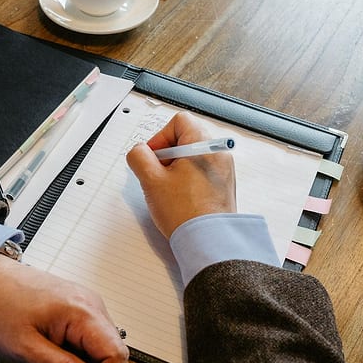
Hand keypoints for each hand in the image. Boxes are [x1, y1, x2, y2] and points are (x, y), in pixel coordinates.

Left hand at [0, 255, 127, 362]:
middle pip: (114, 354)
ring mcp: (86, 306)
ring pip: (103, 350)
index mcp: (81, 312)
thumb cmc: (0, 306)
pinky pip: (92, 341)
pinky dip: (82, 361)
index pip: (116, 354)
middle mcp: (91, 306)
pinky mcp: (79, 311)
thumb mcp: (26, 348)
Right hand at [126, 112, 236, 237]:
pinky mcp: (223, 185)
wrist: (207, 241)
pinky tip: (180, 198)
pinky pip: (201, 172)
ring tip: (169, 189)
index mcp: (204, 145)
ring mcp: (223, 170)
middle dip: (167, 154)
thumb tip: (138, 152)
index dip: (160, 137)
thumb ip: (139, 157)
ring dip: (176, 168)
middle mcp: (218, 153)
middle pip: (186, 138)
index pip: (179, 121)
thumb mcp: (151, 181)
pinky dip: (187, 179)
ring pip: (192, 156)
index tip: (153, 157)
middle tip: (158, 175)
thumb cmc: (186, 214)